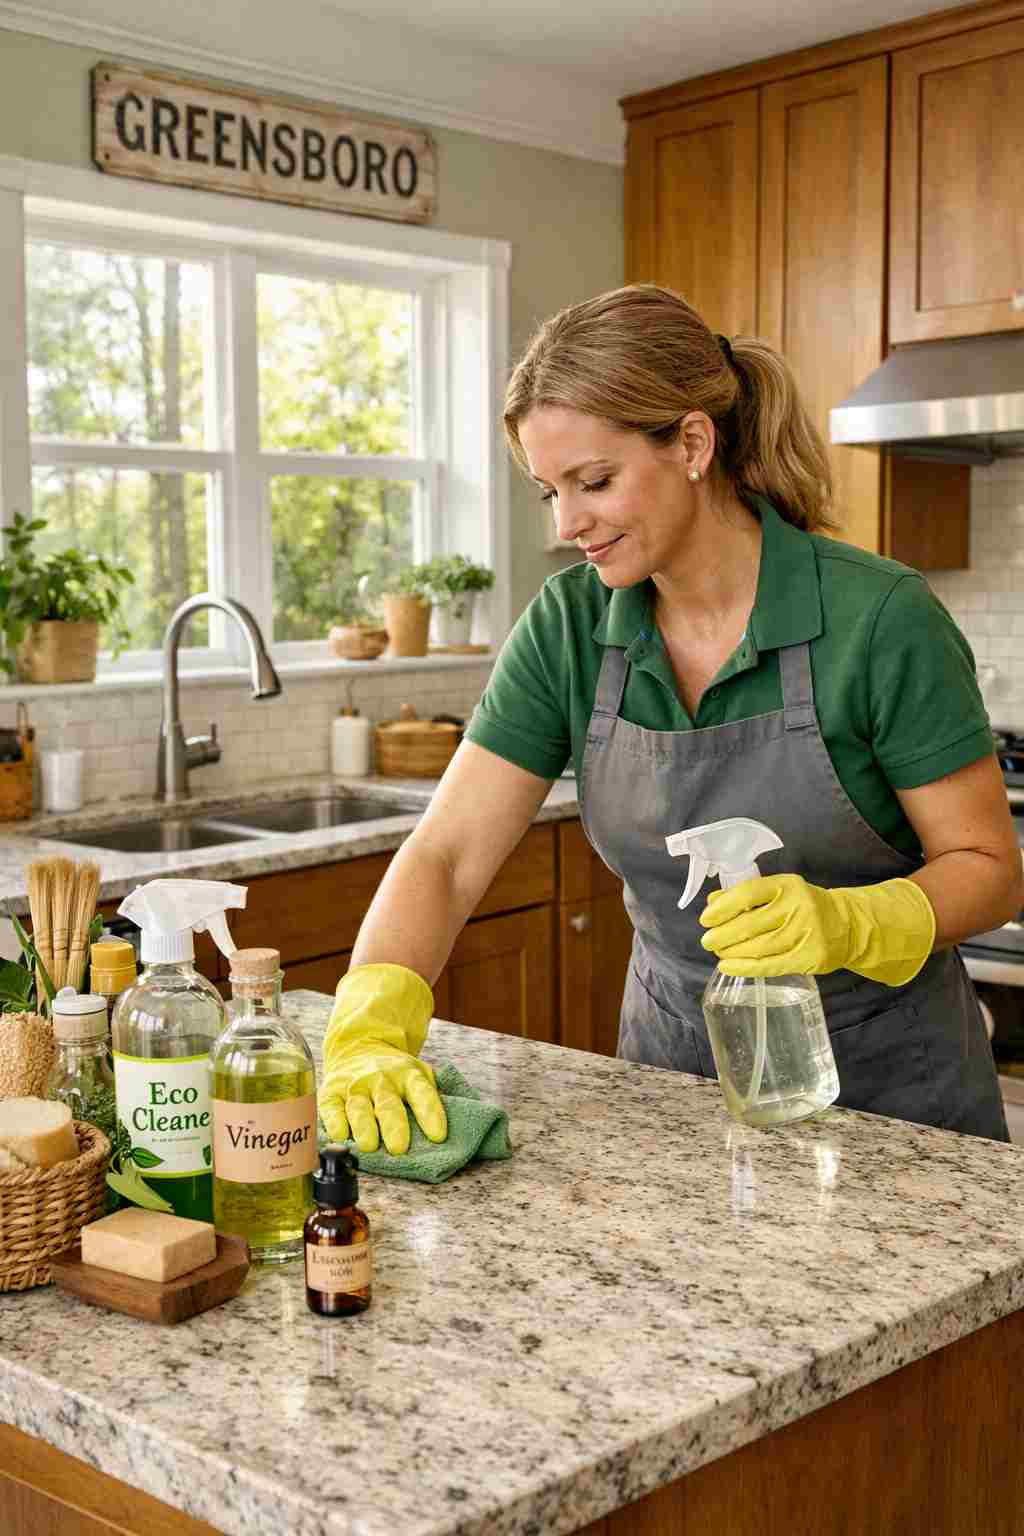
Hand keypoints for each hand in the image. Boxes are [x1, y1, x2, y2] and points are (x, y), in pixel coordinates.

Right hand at [318, 964, 447, 1153]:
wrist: (360, 1046)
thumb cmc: (395, 1073)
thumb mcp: (418, 1074)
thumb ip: (430, 1098)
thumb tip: (446, 1133)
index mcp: (408, 1075)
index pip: (422, 1093)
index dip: (431, 1113)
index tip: (438, 1136)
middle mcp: (381, 1079)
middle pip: (388, 1104)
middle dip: (394, 1126)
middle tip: (399, 1148)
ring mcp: (354, 1085)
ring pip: (359, 1108)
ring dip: (364, 1127)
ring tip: (369, 1145)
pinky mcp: (331, 1093)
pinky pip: (331, 1108)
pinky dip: (335, 1122)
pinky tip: (341, 1135)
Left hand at [699, 874, 935, 986]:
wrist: (848, 925)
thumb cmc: (804, 906)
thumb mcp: (779, 892)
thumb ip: (747, 895)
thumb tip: (712, 902)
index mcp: (788, 886)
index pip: (748, 893)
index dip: (723, 907)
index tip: (706, 918)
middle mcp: (799, 907)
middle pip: (751, 924)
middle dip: (722, 935)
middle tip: (707, 940)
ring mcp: (806, 934)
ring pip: (759, 947)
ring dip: (732, 952)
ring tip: (718, 952)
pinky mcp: (811, 957)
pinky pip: (771, 965)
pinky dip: (745, 967)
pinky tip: (728, 966)